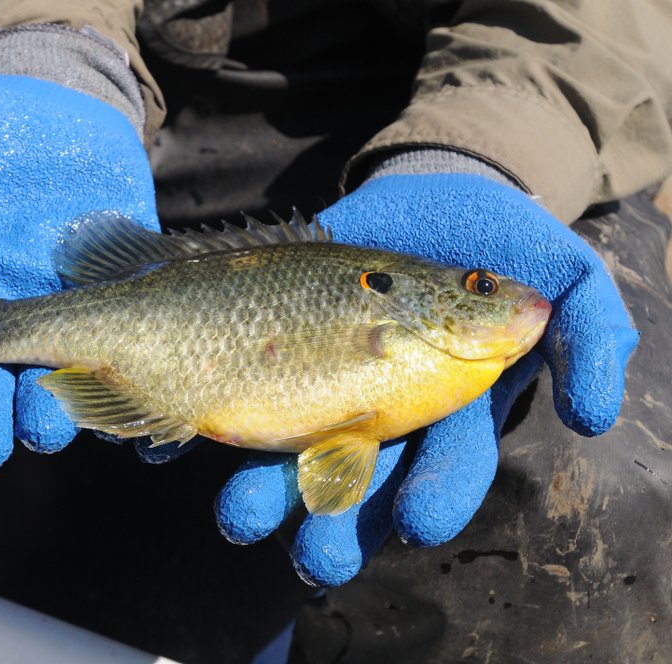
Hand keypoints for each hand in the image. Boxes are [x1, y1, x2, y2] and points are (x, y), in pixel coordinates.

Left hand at [214, 173, 637, 585]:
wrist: (419, 196)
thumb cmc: (496, 240)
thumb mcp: (565, 273)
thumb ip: (591, 336)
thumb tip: (595, 416)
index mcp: (446, 410)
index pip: (444, 467)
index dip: (437, 494)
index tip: (422, 520)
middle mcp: (377, 412)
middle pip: (356, 480)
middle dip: (336, 521)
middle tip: (317, 556)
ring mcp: (315, 384)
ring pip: (284, 451)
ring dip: (262, 491)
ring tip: (241, 516)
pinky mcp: (264, 351)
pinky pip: (225, 389)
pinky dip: (190, 420)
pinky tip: (167, 444)